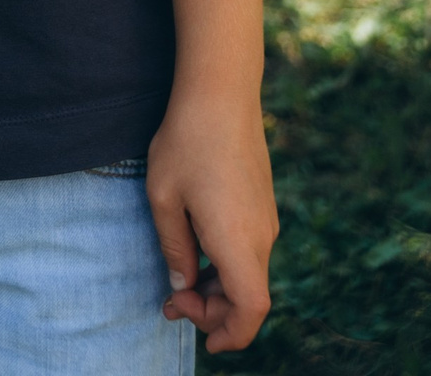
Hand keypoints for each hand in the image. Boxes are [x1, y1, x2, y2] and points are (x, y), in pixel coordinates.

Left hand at [148, 87, 276, 353]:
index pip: (250, 312)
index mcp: (238, 243)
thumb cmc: (186, 141)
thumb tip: (183, 286)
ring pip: (249, 275)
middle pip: (247, 299)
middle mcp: (261, 237)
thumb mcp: (164, 198)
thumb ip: (174, 249)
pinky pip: (249, 251)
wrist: (221, 92)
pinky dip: (226, 264)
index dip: (230, 334)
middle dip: (213, 311)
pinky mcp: (263, 204)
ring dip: (218, 287)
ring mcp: (266, 220)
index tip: (202, 338)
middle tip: (172, 301)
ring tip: (180, 279)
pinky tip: (197, 246)